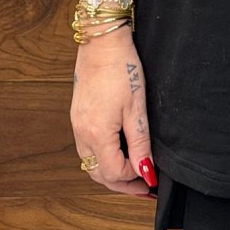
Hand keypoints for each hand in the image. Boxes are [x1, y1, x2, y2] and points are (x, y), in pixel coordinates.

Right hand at [71, 29, 157, 197]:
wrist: (102, 41)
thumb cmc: (122, 68)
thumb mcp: (137, 108)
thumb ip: (140, 144)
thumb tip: (146, 172)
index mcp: (97, 134)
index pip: (114, 173)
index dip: (134, 179)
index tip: (152, 179)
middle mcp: (82, 134)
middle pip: (99, 174)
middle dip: (122, 185)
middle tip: (144, 188)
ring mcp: (77, 125)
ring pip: (91, 163)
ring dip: (111, 173)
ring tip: (133, 174)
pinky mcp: (77, 116)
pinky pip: (88, 149)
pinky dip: (103, 158)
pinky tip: (118, 153)